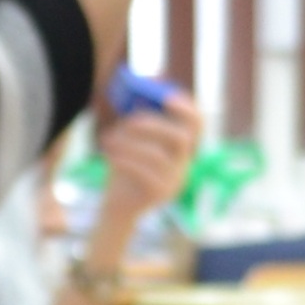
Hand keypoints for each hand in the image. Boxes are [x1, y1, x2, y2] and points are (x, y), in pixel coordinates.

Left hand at [93, 96, 203, 221]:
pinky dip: (124, 160)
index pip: (197, 124)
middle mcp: (183, 164)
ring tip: (107, 140)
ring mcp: (174, 181)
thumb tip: (136, 97)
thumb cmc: (124, 169)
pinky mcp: (158, 194)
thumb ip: (136, 123)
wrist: (117, 207)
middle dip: (154, 125)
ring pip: (157, 155)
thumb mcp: (130, 143)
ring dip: (129, 143)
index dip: (186, 108)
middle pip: (181, 138)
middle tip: (128, 121)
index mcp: (180, 148)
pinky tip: (109, 156)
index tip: (167, 98)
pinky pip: (143, 172)